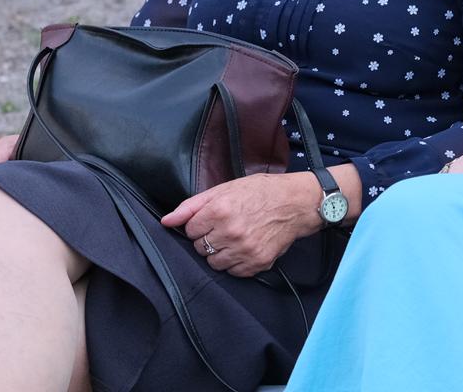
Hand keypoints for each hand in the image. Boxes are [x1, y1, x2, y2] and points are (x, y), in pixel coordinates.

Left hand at [161, 172, 315, 276]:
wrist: (296, 203)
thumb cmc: (260, 192)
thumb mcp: (225, 189)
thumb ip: (191, 206)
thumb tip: (166, 221)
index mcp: (219, 210)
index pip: (190, 230)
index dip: (200, 223)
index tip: (214, 218)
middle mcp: (230, 232)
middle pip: (199, 248)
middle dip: (208, 238)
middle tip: (226, 226)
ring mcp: (244, 250)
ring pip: (214, 263)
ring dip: (221, 252)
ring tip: (236, 237)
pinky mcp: (257, 263)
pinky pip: (233, 272)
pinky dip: (236, 262)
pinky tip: (245, 247)